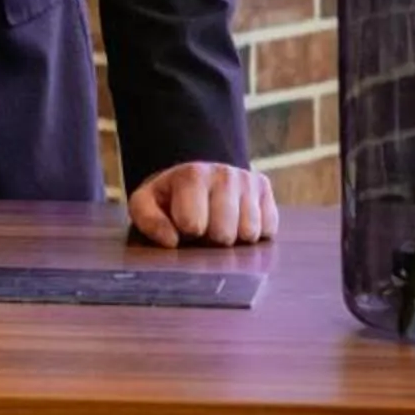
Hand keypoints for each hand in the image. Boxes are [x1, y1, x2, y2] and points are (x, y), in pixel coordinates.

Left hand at [126, 162, 279, 248]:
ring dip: (234, 237)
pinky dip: (254, 232)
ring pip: (249, 233)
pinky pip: (269, 229)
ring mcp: (248, 180)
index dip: (187, 232)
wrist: (195, 178)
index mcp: (192, 175)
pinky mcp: (265, 189)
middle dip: (211, 238)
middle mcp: (225, 173)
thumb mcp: (145, 204)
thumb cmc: (169, 198)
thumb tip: (171, 241)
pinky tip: (238, 221)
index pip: (193, 224)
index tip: (183, 225)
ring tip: (219, 223)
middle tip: (204, 227)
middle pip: (224, 234)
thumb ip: (148, 220)